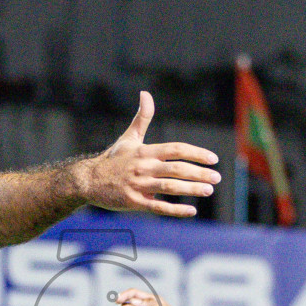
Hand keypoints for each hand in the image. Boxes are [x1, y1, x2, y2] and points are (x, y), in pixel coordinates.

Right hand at [77, 92, 219, 216]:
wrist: (89, 180)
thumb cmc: (112, 159)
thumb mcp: (128, 137)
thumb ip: (142, 118)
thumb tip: (146, 94)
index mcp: (145, 151)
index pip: (175, 150)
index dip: (196, 153)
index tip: (213, 159)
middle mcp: (143, 167)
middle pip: (176, 169)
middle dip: (199, 173)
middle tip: (217, 178)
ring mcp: (139, 185)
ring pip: (169, 187)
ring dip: (191, 189)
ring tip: (209, 190)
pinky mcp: (134, 202)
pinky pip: (158, 207)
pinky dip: (175, 210)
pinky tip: (191, 211)